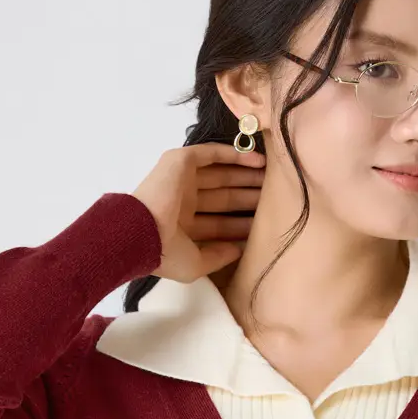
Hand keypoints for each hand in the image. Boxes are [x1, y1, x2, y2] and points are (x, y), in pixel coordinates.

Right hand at [133, 142, 266, 283]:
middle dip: (248, 197)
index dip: (242, 224)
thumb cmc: (165, 254)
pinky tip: (258, 160)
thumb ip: (218, 256)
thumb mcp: (195, 264)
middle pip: (224, 197)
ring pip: (221, 175)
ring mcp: (181, 180)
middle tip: (277, 197)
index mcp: (182, 227)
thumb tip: (240, 250)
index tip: (268, 226)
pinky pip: (211, 153)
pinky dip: (234, 154)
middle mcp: (182, 202)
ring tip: (273, 178)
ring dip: (246, 175)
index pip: (219, 223)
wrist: (141, 233)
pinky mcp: (180, 161)